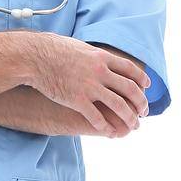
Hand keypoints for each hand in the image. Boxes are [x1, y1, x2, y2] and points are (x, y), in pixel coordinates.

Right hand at [30, 32, 150, 135]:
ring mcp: (89, 87)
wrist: (34, 58)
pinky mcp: (77, 100)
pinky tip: (110, 133)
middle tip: (144, 112)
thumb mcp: (80, 47)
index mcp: (102, 57)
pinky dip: (106, 127)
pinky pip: (97, 118)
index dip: (141, 79)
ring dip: (129, 118)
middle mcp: (99, 72)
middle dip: (140, 103)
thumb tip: (101, 58)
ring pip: (118, 105)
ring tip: (134, 126)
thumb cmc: (53, 50)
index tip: (146, 88)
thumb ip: (94, 56)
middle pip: (129, 89)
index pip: (130, 69)